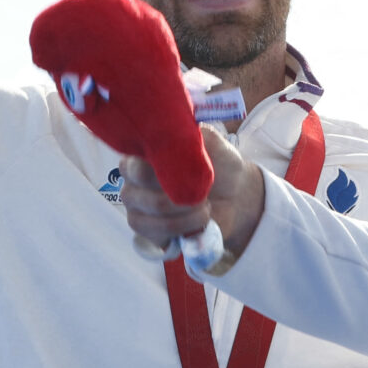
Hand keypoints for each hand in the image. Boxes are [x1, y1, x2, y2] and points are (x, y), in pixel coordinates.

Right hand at [122, 131, 265, 261]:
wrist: (235, 196)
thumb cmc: (219, 165)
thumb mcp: (214, 144)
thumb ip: (198, 134)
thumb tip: (186, 131)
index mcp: (141, 156)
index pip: (132, 165)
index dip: (157, 172)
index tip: (185, 172)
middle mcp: (133, 182)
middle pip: (135, 193)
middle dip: (176, 195)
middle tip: (203, 194)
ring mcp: (137, 209)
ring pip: (147, 216)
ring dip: (184, 215)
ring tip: (205, 209)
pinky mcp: (148, 233)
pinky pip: (157, 235)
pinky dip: (184, 230)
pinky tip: (198, 224)